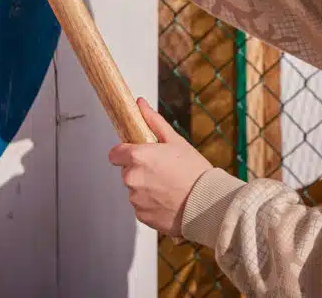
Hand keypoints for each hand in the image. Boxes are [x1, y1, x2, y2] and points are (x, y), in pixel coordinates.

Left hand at [109, 98, 211, 236]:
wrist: (207, 203)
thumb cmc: (194, 170)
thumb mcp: (175, 140)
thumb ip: (153, 121)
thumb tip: (140, 104)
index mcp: (137, 156)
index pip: (114, 153)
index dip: (125, 152)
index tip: (138, 154)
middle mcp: (132, 178)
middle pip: (126, 171)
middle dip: (139, 170)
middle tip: (162, 170)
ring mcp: (136, 199)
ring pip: (135, 189)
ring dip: (146, 188)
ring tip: (169, 186)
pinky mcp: (142, 216)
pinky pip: (141, 206)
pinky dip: (151, 204)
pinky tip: (168, 200)